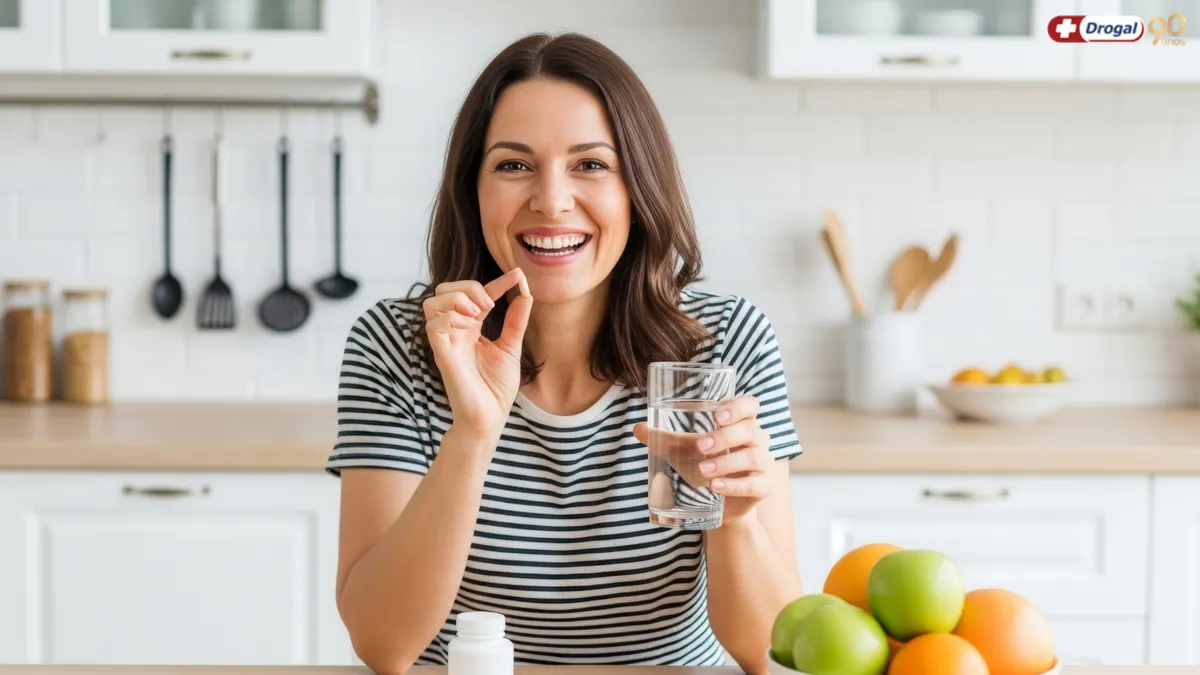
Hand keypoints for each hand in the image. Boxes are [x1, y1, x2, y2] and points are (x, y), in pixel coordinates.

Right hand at [423, 268, 532, 438]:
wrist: (490, 416)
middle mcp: (454, 331)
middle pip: (446, 290)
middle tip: (488, 305)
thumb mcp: (510, 347)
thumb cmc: (495, 388)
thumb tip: (526, 294)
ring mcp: (446, 341)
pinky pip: (433, 324)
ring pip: (433, 302)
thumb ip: (516, 321)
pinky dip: (450, 317)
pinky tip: (468, 326)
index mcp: (470, 327)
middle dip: (468, 287)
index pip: (477, 295)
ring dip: (457, 299)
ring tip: (477, 314)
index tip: (518, 275)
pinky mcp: (441, 354)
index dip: (497, 282)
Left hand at [633, 395, 772, 523]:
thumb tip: (638, 428)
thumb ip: (664, 438)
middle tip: (699, 446)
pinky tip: (715, 486)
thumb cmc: (705, 464)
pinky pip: (756, 485)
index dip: (738, 407)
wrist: (719, 503)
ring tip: (702, 470)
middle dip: (725, 437)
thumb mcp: (684, 450)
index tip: (717, 416)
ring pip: (754, 457)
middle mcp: (757, 440)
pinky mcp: (762, 488)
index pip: (750, 405)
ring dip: (726, 463)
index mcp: (740, 423)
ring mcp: (762, 464)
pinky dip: (734, 485)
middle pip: (751, 430)